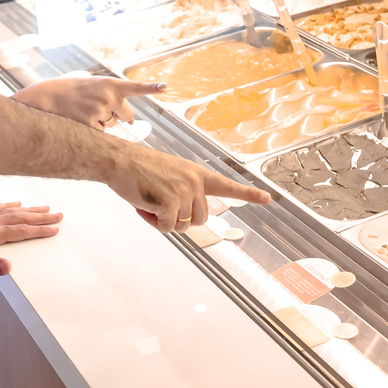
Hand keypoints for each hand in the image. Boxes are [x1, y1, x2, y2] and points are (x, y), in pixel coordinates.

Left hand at [0, 202, 61, 277]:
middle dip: (41, 216)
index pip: (22, 231)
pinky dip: (9, 204)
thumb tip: (8, 266)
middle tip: (57, 214)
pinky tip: (16, 203)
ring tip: (44, 207)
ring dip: (29, 208)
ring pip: (11, 210)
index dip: (40, 230)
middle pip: (21, 217)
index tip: (54, 229)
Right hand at [14, 76, 165, 128]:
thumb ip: (111, 95)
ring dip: (102, 122)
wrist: (47, 97)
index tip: (164, 87)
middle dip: (118, 116)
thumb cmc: (70, 91)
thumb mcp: (92, 84)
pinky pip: (101, 134)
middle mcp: (109, 97)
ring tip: (83, 111)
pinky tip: (80, 120)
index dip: (151, 88)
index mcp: (111, 84)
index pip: (135, 87)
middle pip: (127, 116)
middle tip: (97, 108)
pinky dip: (92, 130)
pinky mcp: (92, 125)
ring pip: (112, 126)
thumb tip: (128, 119)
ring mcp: (101, 111)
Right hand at [107, 146, 269, 233]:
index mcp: (196, 173)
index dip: (248, 194)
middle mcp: (194, 182)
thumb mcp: (170, 173)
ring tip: (150, 202)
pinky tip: (145, 206)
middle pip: (200, 219)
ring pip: (183, 226)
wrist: (120, 160)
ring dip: (165, 221)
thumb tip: (188, 216)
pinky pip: (168, 228)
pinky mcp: (170, 203)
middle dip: (181, 219)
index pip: (227, 185)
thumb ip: (185, 190)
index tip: (267, 198)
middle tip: (161, 205)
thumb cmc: (140, 167)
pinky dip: (155, 223)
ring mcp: (183, 192)